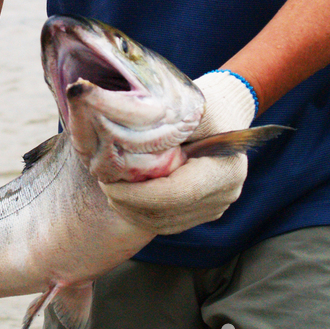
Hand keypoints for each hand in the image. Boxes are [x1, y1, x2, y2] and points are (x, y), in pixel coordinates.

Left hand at [99, 70, 256, 234]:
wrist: (225, 114)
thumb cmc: (203, 104)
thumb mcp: (185, 105)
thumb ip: (160, 121)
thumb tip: (118, 129)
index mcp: (224, 169)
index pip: (174, 194)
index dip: (136, 194)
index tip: (108, 183)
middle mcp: (225, 193)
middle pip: (167, 213)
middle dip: (128, 203)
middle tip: (104, 184)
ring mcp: (215, 206)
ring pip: (164, 224)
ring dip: (131, 211)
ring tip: (111, 190)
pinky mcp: (204, 211)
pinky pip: (168, 223)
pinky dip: (141, 214)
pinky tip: (124, 198)